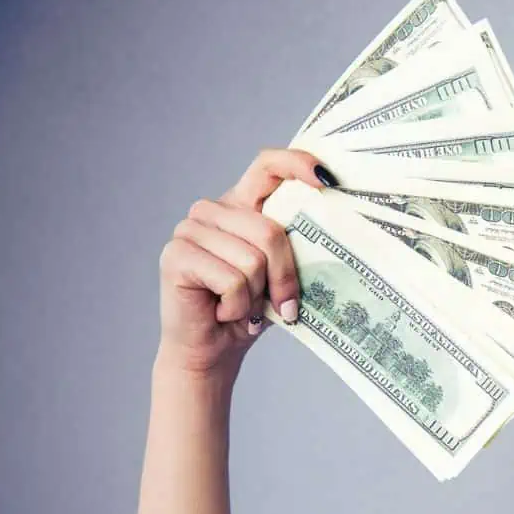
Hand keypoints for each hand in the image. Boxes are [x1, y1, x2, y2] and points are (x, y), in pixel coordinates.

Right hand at [155, 149, 335, 375]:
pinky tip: (223, 312)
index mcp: (241, 206)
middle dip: (285, 276)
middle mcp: (212, 210)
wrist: (213, 350)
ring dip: (256, 296)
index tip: (327, 181)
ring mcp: (189, 229)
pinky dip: (237, 307)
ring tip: (243, 307)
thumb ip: (295, 245)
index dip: (297, 164)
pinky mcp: (176, 255)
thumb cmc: (250, 309)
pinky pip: (232, 280)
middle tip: (283, 305)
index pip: (268, 165)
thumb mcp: (281, 274)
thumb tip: (337, 227)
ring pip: (252, 260)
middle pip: (269, 231)